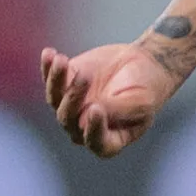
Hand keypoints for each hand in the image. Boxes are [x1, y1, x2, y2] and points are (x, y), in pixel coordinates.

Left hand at [39, 41, 174, 157]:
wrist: (141, 63)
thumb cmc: (146, 88)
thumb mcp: (140, 101)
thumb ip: (117, 111)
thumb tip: (86, 118)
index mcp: (109, 140)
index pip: (95, 142)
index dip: (93, 129)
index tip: (96, 108)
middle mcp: (85, 128)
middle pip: (69, 120)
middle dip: (75, 97)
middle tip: (86, 77)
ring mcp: (72, 106)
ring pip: (55, 99)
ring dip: (56, 80)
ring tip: (63, 61)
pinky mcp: (65, 84)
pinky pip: (52, 78)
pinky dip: (48, 67)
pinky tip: (49, 53)